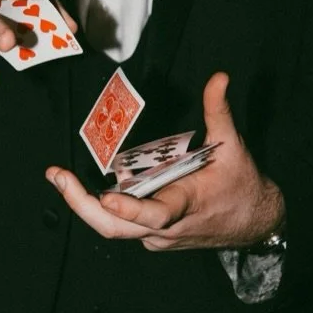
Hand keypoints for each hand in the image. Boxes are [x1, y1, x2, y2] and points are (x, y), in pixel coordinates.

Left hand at [45, 72, 284, 250]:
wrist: (255, 223)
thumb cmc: (242, 184)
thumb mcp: (234, 144)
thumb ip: (219, 109)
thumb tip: (219, 76)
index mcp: (186, 204)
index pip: (155, 214)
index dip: (130, 209)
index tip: (106, 196)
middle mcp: (167, 228)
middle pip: (116, 228)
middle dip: (81, 205)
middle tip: (57, 177)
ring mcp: (158, 236)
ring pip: (115, 228)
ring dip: (85, 204)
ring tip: (59, 177)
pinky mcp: (154, 236)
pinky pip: (123, 224)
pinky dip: (104, 206)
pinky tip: (85, 184)